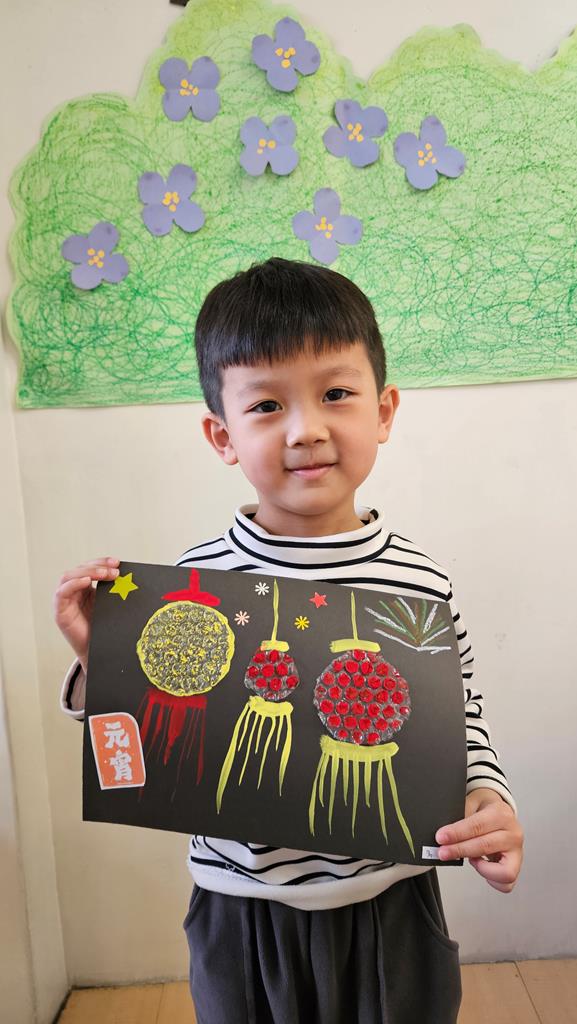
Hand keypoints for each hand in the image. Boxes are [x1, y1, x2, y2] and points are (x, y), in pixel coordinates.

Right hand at [54, 558, 119, 672]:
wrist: (97, 652)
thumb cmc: (104, 629)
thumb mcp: (110, 605)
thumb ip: (113, 590)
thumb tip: (129, 576)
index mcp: (85, 588)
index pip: (90, 567)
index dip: (102, 562)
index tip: (118, 562)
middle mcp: (73, 591)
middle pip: (80, 569)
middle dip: (98, 566)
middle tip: (114, 569)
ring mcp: (65, 600)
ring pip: (69, 576)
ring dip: (88, 572)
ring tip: (106, 574)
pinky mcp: (60, 611)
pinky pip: (62, 592)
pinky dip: (73, 584)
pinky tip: (86, 581)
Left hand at [435, 788, 523, 892]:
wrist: (500, 813)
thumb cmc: (484, 810)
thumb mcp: (472, 802)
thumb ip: (460, 815)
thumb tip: (444, 833)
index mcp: (501, 814)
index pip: (477, 825)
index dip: (457, 833)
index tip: (441, 837)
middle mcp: (513, 833)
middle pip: (485, 846)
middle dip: (460, 850)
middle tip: (443, 852)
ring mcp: (517, 852)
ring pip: (503, 871)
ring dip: (482, 868)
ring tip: (471, 858)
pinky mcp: (516, 867)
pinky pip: (505, 884)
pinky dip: (491, 879)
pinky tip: (481, 865)